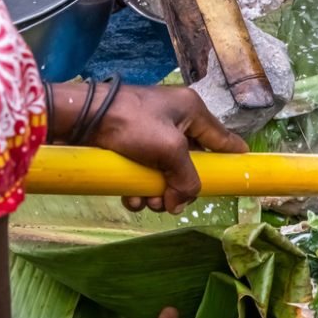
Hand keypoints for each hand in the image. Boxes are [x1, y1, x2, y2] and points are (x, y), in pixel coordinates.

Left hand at [91, 84, 249, 213]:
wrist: (81, 117)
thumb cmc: (132, 123)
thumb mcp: (170, 150)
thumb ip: (186, 179)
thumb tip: (180, 204)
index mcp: (193, 112)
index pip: (224, 140)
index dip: (232, 162)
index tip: (236, 182)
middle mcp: (176, 122)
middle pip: (192, 165)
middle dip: (181, 188)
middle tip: (170, 202)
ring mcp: (153, 135)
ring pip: (167, 174)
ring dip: (158, 194)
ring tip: (146, 203)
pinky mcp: (131, 147)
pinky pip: (145, 174)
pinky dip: (140, 190)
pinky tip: (130, 199)